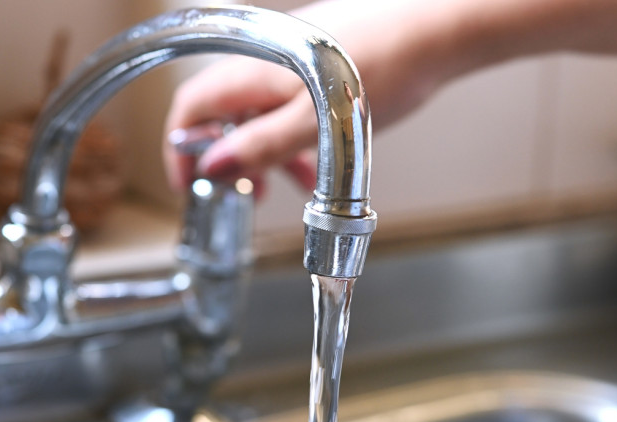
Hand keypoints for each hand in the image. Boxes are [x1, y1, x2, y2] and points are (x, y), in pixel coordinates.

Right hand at [162, 0, 447, 195]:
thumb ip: (261, 146)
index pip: (190, 107)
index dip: (182, 149)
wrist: (434, 33)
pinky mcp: (315, 70)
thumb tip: (214, 168)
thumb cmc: (386, 67)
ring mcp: (290, 64)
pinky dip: (289, 139)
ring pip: (258, 115)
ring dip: (263, 154)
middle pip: (222, 113)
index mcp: (253, 69)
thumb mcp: (315, 123)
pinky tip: (311, 161)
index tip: (191, 185)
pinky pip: (287, 109)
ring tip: (284, 184)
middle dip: (226, 158)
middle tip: (241, 193)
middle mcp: (264, 61)